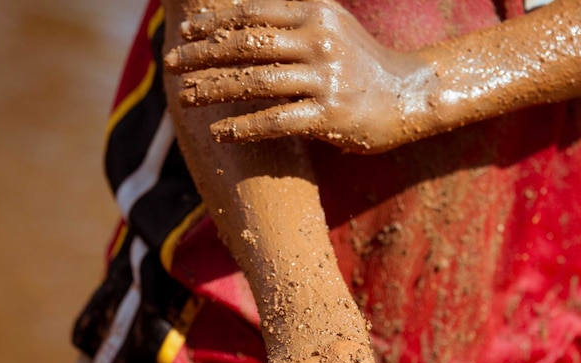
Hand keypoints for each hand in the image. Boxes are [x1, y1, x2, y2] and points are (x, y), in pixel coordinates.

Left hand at [164, 0, 432, 152]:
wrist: (410, 95)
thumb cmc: (361, 64)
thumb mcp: (329, 26)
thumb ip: (290, 20)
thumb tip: (240, 22)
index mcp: (315, 12)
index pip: (252, 12)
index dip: (213, 22)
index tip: (184, 33)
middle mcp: (319, 39)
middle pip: (246, 44)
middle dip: (201, 55)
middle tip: (170, 65)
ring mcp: (326, 78)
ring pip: (255, 81)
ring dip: (212, 89)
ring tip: (184, 98)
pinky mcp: (331, 115)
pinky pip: (276, 120)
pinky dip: (243, 126)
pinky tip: (219, 132)